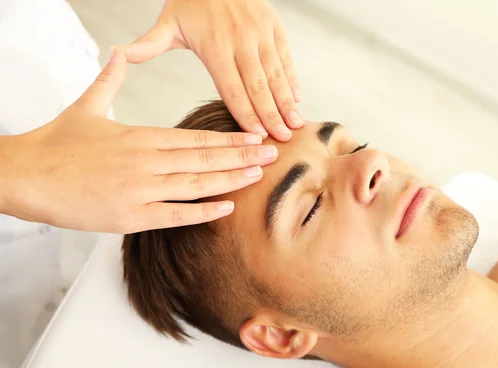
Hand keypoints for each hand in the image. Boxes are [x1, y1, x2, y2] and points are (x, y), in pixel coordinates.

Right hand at [0, 49, 277, 232]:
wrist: (26, 173)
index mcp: (140, 135)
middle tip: (272, 155)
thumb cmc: (57, 142)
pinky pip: (174, 213)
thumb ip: (109, 79)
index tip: (253, 137)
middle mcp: (146, 160)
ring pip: (195, 183)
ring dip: (230, 180)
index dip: (228, 138)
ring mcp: (139, 189)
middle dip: (241, 156)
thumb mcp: (87, 104)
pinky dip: (201, 211)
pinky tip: (226, 207)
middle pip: (203, 157)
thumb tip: (119, 51)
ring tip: (257, 176)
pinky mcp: (129, 215)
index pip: (195, 136)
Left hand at [119, 0, 302, 140]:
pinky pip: (285, 57)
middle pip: (258, 86)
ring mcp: (260, 33)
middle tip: (282, 139)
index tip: (255, 136)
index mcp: (215, 47)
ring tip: (296, 124)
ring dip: (286, 101)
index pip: (232, 89)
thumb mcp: (167, 23)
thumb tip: (117, 54)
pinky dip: (292, 77)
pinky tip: (297, 98)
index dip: (245, 114)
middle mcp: (241, 41)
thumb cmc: (190, 2)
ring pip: (275, 74)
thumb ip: (147, 44)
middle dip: (271, 115)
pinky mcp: (274, 26)